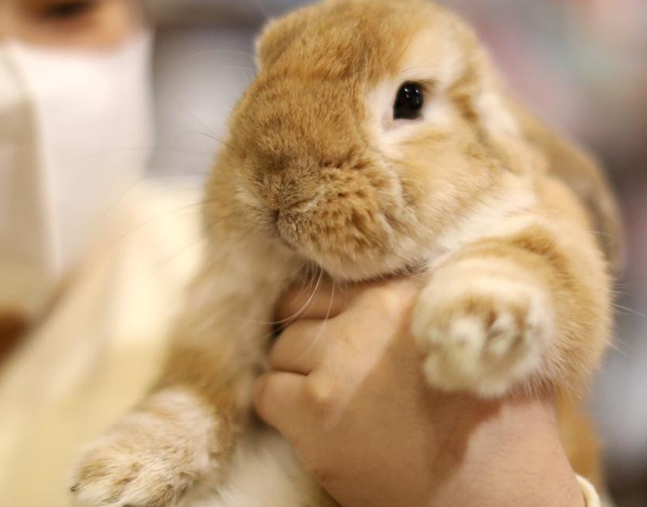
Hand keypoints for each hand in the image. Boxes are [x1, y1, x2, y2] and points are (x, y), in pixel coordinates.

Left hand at [254, 278, 585, 506]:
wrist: (498, 494)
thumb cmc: (501, 423)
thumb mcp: (489, 338)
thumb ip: (446, 301)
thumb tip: (424, 283)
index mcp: (406, 294)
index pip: (332, 286)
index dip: (331, 315)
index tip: (338, 337)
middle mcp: (367, 318)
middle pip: (299, 313)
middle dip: (309, 341)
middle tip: (328, 371)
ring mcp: (337, 363)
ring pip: (281, 351)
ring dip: (295, 375)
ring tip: (326, 402)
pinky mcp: (314, 410)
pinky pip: (267, 393)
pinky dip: (280, 409)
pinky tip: (311, 425)